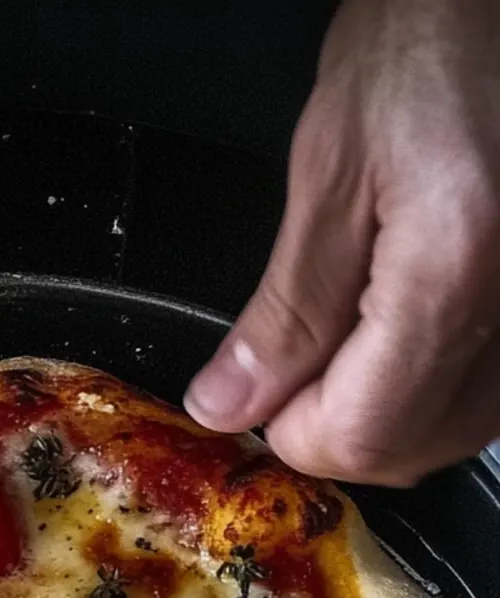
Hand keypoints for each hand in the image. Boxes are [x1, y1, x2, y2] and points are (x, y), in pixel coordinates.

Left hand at [184, 0, 499, 486]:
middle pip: (413, 450)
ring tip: (354, 334)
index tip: (263, 393)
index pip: (360, 435)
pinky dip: (436, 389)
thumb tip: (230, 403)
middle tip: (299, 363)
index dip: (292, 431)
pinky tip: (403, 333)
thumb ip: (284, 312)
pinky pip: (493, 393)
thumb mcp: (330, 169)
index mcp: (456, 266)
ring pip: (458, 434)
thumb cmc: (433, 41)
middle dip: (339, 428)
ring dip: (388, 415)